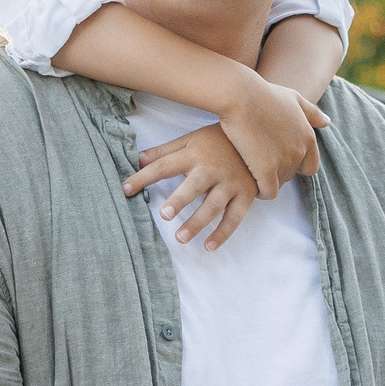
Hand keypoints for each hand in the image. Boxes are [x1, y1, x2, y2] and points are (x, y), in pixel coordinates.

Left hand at [125, 125, 260, 249]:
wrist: (259, 139)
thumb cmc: (217, 140)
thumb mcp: (190, 139)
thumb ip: (163, 151)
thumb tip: (136, 158)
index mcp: (194, 154)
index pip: (163, 166)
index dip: (143, 177)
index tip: (125, 189)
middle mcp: (212, 169)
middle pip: (193, 186)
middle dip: (180, 200)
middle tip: (164, 215)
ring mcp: (230, 183)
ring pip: (213, 205)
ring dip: (198, 222)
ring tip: (180, 237)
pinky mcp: (245, 195)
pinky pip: (234, 218)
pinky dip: (223, 233)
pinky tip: (208, 246)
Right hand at [216, 74, 328, 196]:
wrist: (241, 96)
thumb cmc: (263, 94)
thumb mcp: (293, 98)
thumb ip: (312, 113)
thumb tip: (327, 123)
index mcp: (308, 137)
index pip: (310, 167)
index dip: (294, 166)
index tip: (276, 157)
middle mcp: (300, 151)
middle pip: (291, 176)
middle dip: (277, 172)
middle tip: (258, 160)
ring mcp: (285, 161)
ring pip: (278, 185)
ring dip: (266, 180)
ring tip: (250, 167)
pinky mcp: (267, 170)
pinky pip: (268, 192)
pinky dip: (260, 191)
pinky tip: (248, 180)